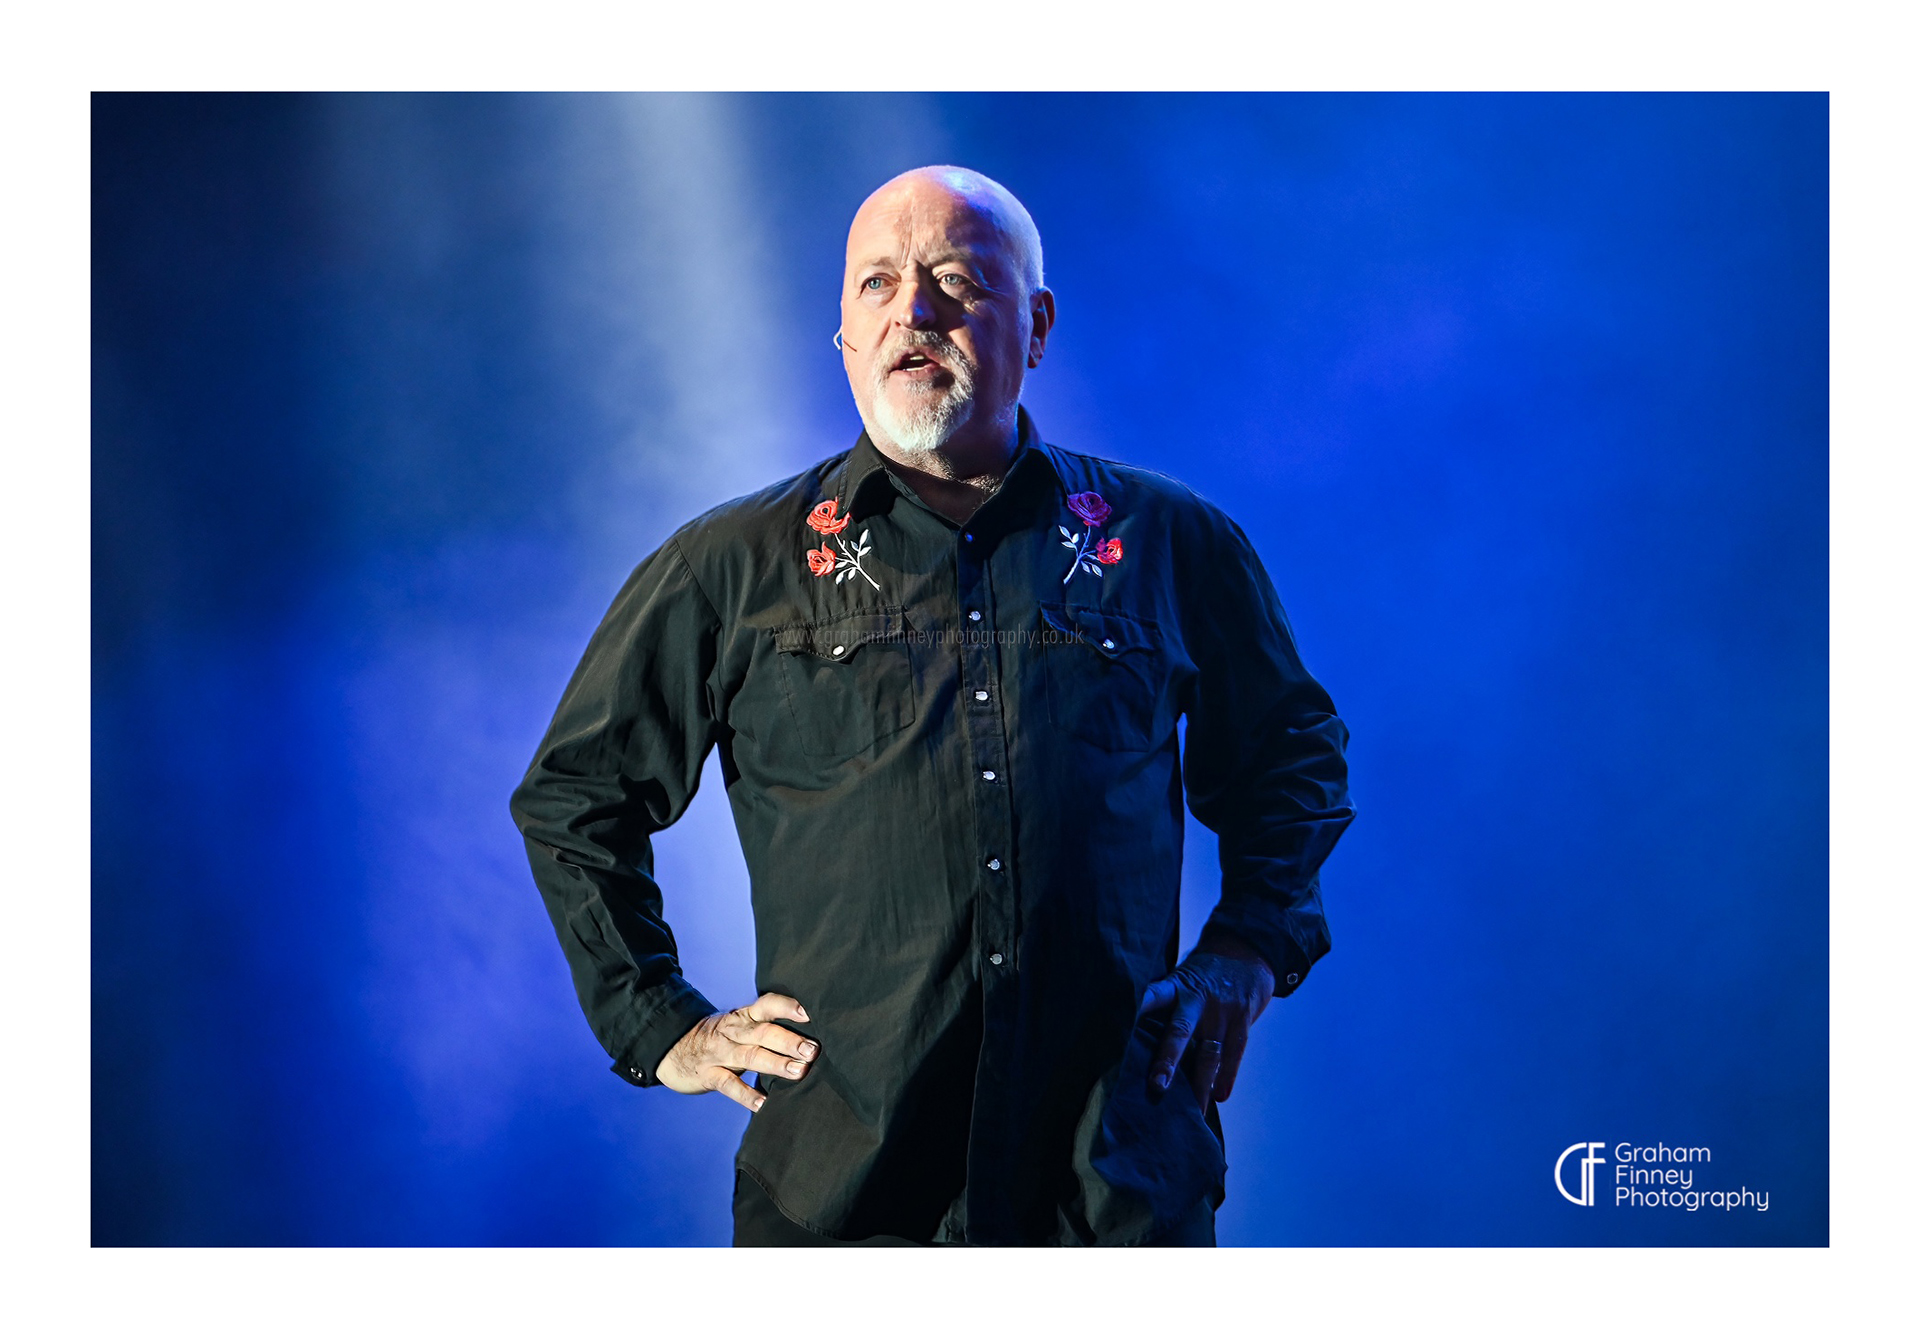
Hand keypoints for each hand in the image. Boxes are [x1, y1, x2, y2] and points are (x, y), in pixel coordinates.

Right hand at [656, 993, 816, 1111]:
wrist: (674, 1048)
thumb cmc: (721, 1038)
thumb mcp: (740, 1025)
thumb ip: (768, 1028)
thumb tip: (811, 1038)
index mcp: (744, 1016)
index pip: (767, 1005)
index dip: (787, 1007)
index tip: (809, 1012)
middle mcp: (734, 1031)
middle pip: (763, 1032)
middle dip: (789, 1040)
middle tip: (813, 1050)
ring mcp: (720, 1053)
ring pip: (750, 1056)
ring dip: (776, 1064)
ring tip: (799, 1071)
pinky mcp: (708, 1075)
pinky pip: (729, 1085)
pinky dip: (746, 1094)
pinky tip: (763, 1104)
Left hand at [1137, 933, 1274, 1103]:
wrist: (1246, 954)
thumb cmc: (1202, 975)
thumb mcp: (1180, 979)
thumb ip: (1163, 1006)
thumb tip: (1131, 1039)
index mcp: (1176, 986)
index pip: (1152, 996)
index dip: (1138, 1008)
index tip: (1122, 1024)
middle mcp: (1198, 999)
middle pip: (1180, 1031)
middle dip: (1168, 1060)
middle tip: (1157, 1086)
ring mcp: (1222, 1010)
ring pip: (1209, 1052)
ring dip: (1200, 1084)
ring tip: (1192, 1110)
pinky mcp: (1243, 1019)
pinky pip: (1234, 1053)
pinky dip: (1227, 1077)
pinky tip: (1219, 1096)